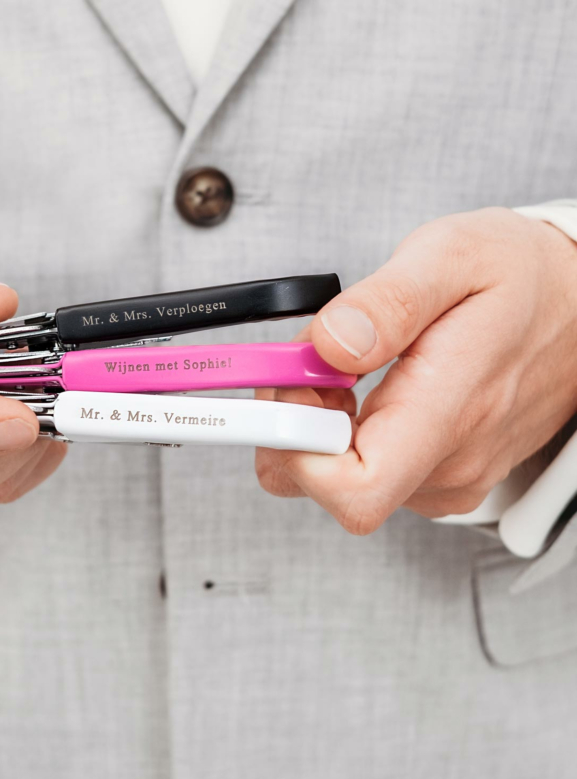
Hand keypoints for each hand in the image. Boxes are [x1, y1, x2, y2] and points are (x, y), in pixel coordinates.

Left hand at [256, 207, 576, 533]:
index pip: (353, 488)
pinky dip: (339, 431)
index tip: (286, 389)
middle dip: (291, 422)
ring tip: (341, 366)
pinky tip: (360, 388)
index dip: (294, 447)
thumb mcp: (455, 256)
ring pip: (335, 478)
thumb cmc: (526, 280)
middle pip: (325, 484)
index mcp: (448, 414)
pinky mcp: (437, 474)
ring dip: (314, 422)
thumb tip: (327, 346)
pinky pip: (361, 470)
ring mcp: (443, 476)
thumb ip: (388, 302)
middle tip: (306, 363)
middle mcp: (446, 463)